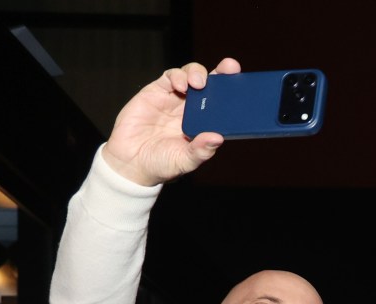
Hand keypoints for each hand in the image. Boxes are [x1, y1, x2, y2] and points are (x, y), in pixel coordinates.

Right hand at [104, 58, 241, 186]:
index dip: (234, 92)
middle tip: (230, 67)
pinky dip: (178, 76)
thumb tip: (218, 138)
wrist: (131, 162)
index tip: (245, 86)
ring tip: (198, 84)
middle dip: (222, 72)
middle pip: (212, 84)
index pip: (224, 104)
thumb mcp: (184, 161)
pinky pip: (171, 76)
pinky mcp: (157, 91)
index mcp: (205, 124)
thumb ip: (200, 151)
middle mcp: (193, 109)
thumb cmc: (161, 163)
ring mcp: (175, 98)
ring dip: (198, 73)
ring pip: (192, 75)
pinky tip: (181, 84)